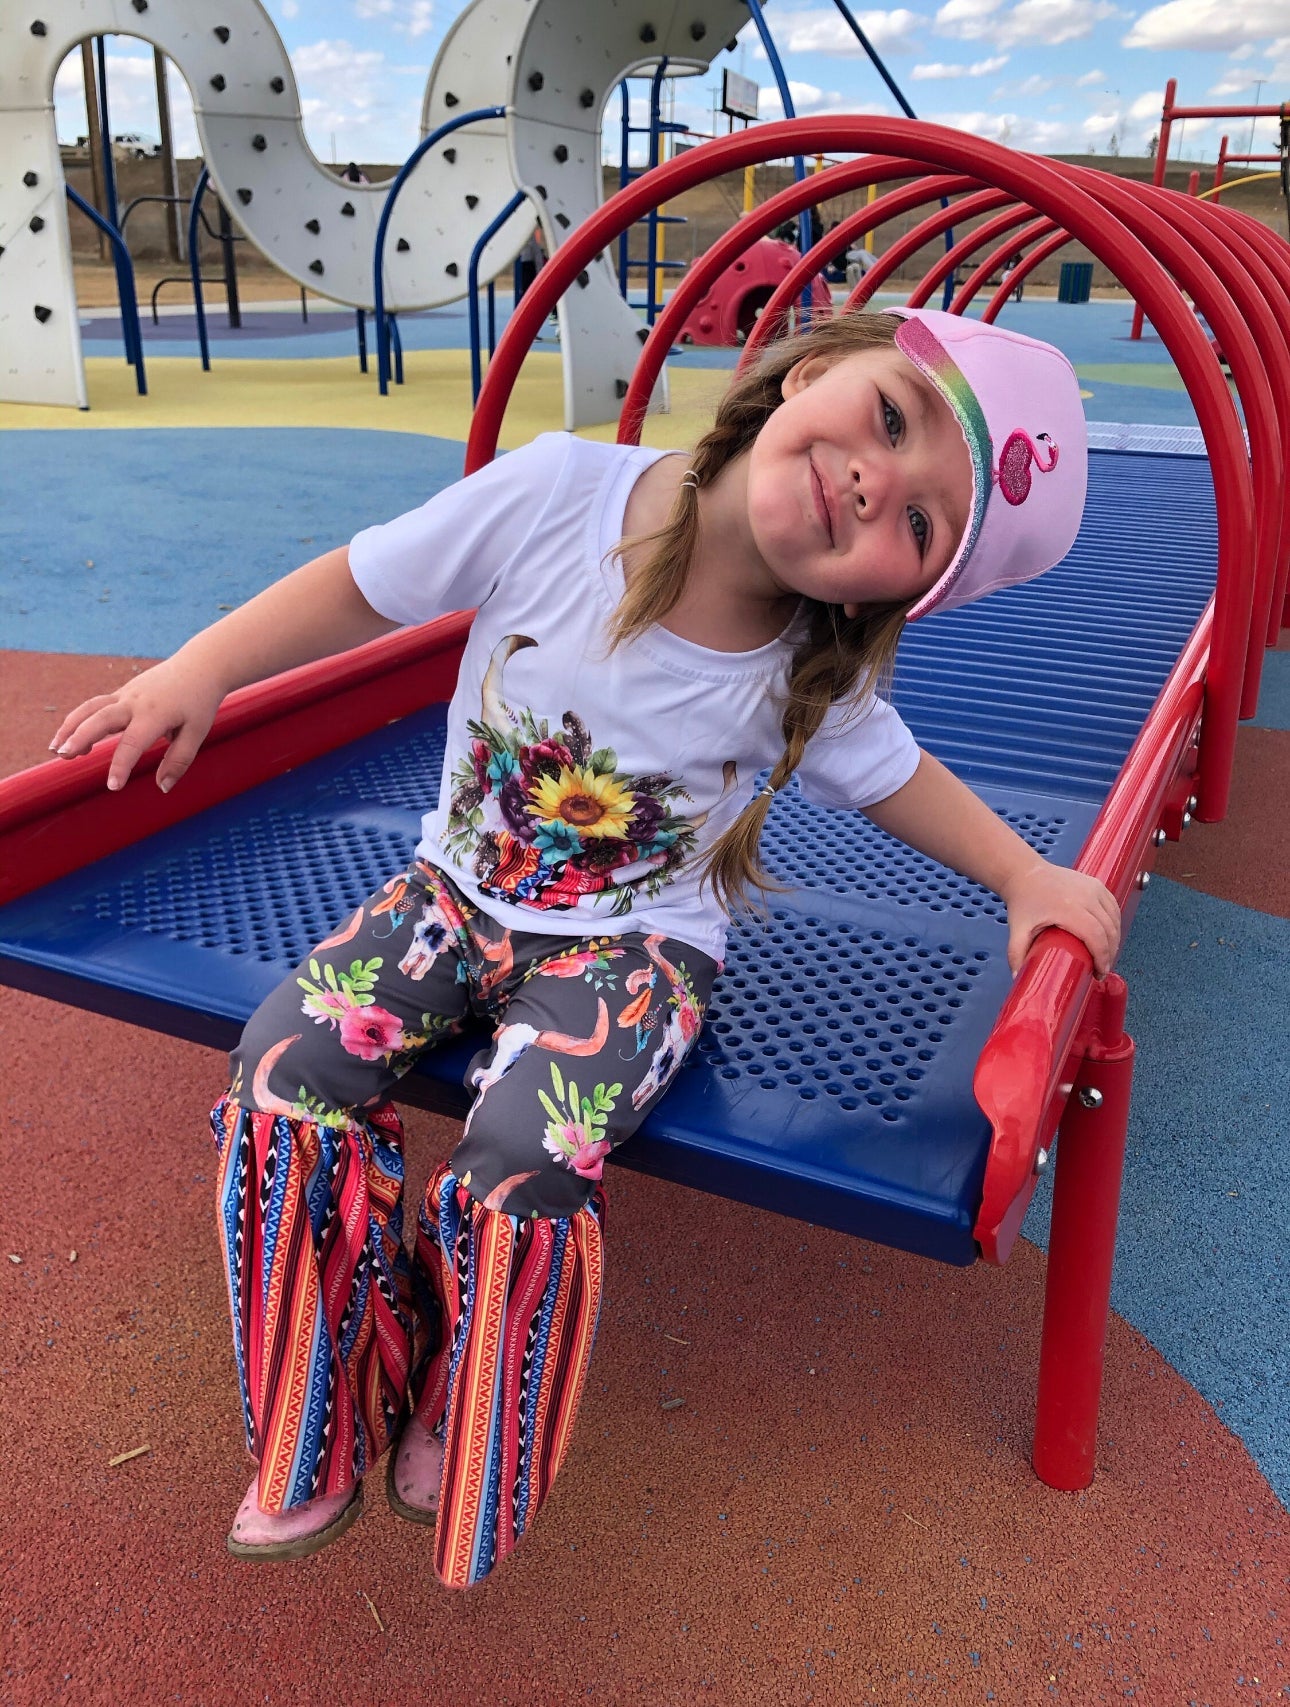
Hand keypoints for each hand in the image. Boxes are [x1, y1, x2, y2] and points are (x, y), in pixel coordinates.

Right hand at [50, 658, 224, 792]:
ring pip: (91, 708)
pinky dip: (80, 720)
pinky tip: (72, 740)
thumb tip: (162, 787)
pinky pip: (95, 706)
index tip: (112, 786)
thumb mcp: (197, 733)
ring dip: (71, 727)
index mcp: (155, 714)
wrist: (199, 667)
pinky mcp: (121, 692)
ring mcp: (125, 694)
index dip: (121, 765)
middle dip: (80, 737)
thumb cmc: (199, 702)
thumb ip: (179, 761)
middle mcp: (135, 702)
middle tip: (64, 757)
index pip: (132, 742)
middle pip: (100, 718)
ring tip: (56, 750)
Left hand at [999, 858, 1120, 977]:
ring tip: (1105, 956)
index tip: (1099, 973)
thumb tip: (1016, 977)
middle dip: (1110, 953)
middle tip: (1101, 969)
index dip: (1102, 957)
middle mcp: (1086, 896)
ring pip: (1114, 919)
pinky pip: (1113, 907)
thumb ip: (1016, 954)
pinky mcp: (1097, 884)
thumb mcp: (1017, 929)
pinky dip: (1114, 923)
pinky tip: (1109, 936)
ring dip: (1114, 939)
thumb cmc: (1023, 903)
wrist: (1024, 874)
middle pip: (1109, 930)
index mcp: (1069, 908)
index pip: (1096, 937)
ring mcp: (1094, 888)